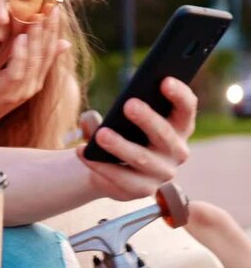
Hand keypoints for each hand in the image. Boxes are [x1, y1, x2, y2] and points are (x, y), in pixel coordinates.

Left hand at [0, 7, 70, 145]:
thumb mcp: (12, 73)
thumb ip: (29, 58)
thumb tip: (59, 42)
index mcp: (35, 79)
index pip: (50, 50)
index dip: (53, 29)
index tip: (56, 8)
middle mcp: (33, 84)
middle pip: (45, 53)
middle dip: (49, 29)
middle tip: (52, 6)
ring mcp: (21, 90)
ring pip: (33, 60)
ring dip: (36, 37)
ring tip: (38, 17)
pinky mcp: (7, 92)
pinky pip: (17, 71)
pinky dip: (20, 54)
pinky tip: (20, 38)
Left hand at [77, 77, 194, 199]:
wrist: (108, 166)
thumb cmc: (119, 132)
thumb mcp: (118, 119)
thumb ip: (107, 114)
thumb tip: (91, 118)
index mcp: (178, 126)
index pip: (186, 108)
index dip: (179, 94)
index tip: (164, 80)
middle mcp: (177, 151)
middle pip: (165, 134)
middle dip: (147, 119)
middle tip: (129, 104)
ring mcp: (162, 173)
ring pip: (142, 158)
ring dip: (120, 145)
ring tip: (101, 135)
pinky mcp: (143, 190)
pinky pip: (121, 178)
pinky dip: (100, 165)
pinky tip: (83, 152)